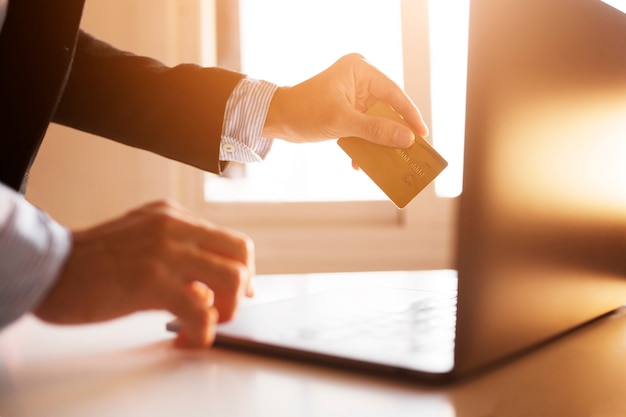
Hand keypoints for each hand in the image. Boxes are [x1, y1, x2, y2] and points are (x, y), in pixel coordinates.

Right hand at [33, 200, 254, 348]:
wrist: (48, 269)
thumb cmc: (90, 262)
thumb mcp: (141, 239)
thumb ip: (177, 254)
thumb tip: (208, 288)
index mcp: (172, 216)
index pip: (229, 240)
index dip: (242, 271)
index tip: (235, 294)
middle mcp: (174, 227)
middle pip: (241, 252)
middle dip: (243, 287)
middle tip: (224, 310)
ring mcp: (165, 252)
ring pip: (232, 278)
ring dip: (227, 311)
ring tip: (204, 325)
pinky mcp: (152, 281)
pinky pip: (201, 312)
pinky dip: (202, 334)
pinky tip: (184, 340)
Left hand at [262, 53, 428, 146]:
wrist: (277, 119)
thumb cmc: (305, 112)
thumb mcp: (343, 122)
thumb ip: (376, 130)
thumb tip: (406, 139)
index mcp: (360, 70)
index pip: (394, 93)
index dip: (409, 115)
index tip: (422, 135)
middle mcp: (360, 79)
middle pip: (388, 108)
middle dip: (395, 131)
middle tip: (410, 151)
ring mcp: (354, 95)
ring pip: (377, 120)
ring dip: (379, 141)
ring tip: (389, 160)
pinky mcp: (347, 110)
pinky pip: (364, 127)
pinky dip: (364, 143)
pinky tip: (360, 162)